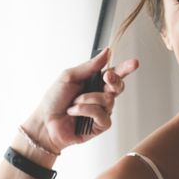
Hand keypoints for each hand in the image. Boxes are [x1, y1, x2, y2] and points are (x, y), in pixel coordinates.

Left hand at [22, 48, 138, 153]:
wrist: (45, 122)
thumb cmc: (54, 100)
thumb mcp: (69, 77)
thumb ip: (90, 66)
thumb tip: (106, 53)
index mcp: (93, 83)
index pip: (114, 74)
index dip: (125, 68)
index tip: (134, 63)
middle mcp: (99, 96)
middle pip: (118, 86)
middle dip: (113, 80)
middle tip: (106, 77)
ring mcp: (101, 112)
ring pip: (108, 100)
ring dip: (88, 99)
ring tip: (73, 103)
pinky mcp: (100, 126)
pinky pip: (102, 114)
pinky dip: (86, 111)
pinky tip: (75, 113)